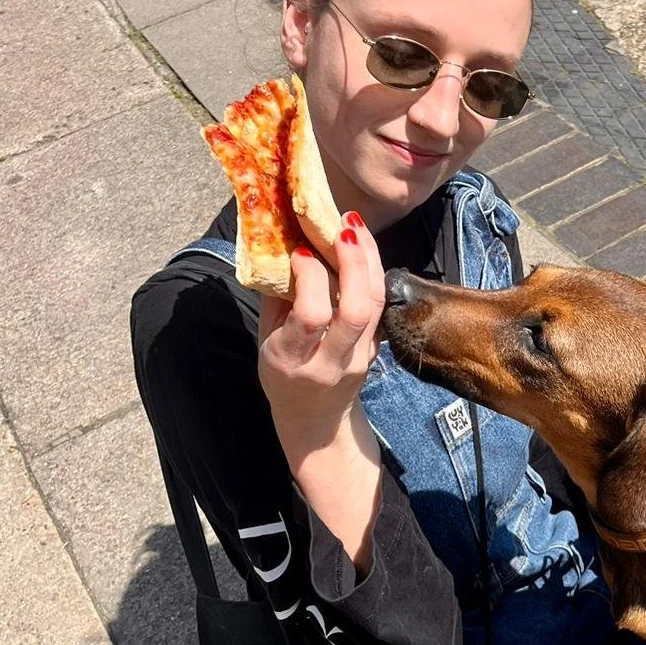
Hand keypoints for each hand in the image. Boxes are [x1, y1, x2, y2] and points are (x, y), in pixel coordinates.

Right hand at [258, 212, 384, 471]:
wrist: (316, 419)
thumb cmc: (282, 375)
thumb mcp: (266, 341)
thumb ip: (275, 298)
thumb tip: (282, 243)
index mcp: (294, 361)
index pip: (311, 316)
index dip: (310, 278)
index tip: (300, 251)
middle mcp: (332, 362)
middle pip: (355, 310)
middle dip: (352, 263)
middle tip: (341, 228)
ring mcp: (360, 358)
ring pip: (375, 304)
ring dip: (369, 259)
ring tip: (353, 225)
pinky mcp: (377, 350)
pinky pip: (379, 304)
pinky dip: (372, 271)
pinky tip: (361, 246)